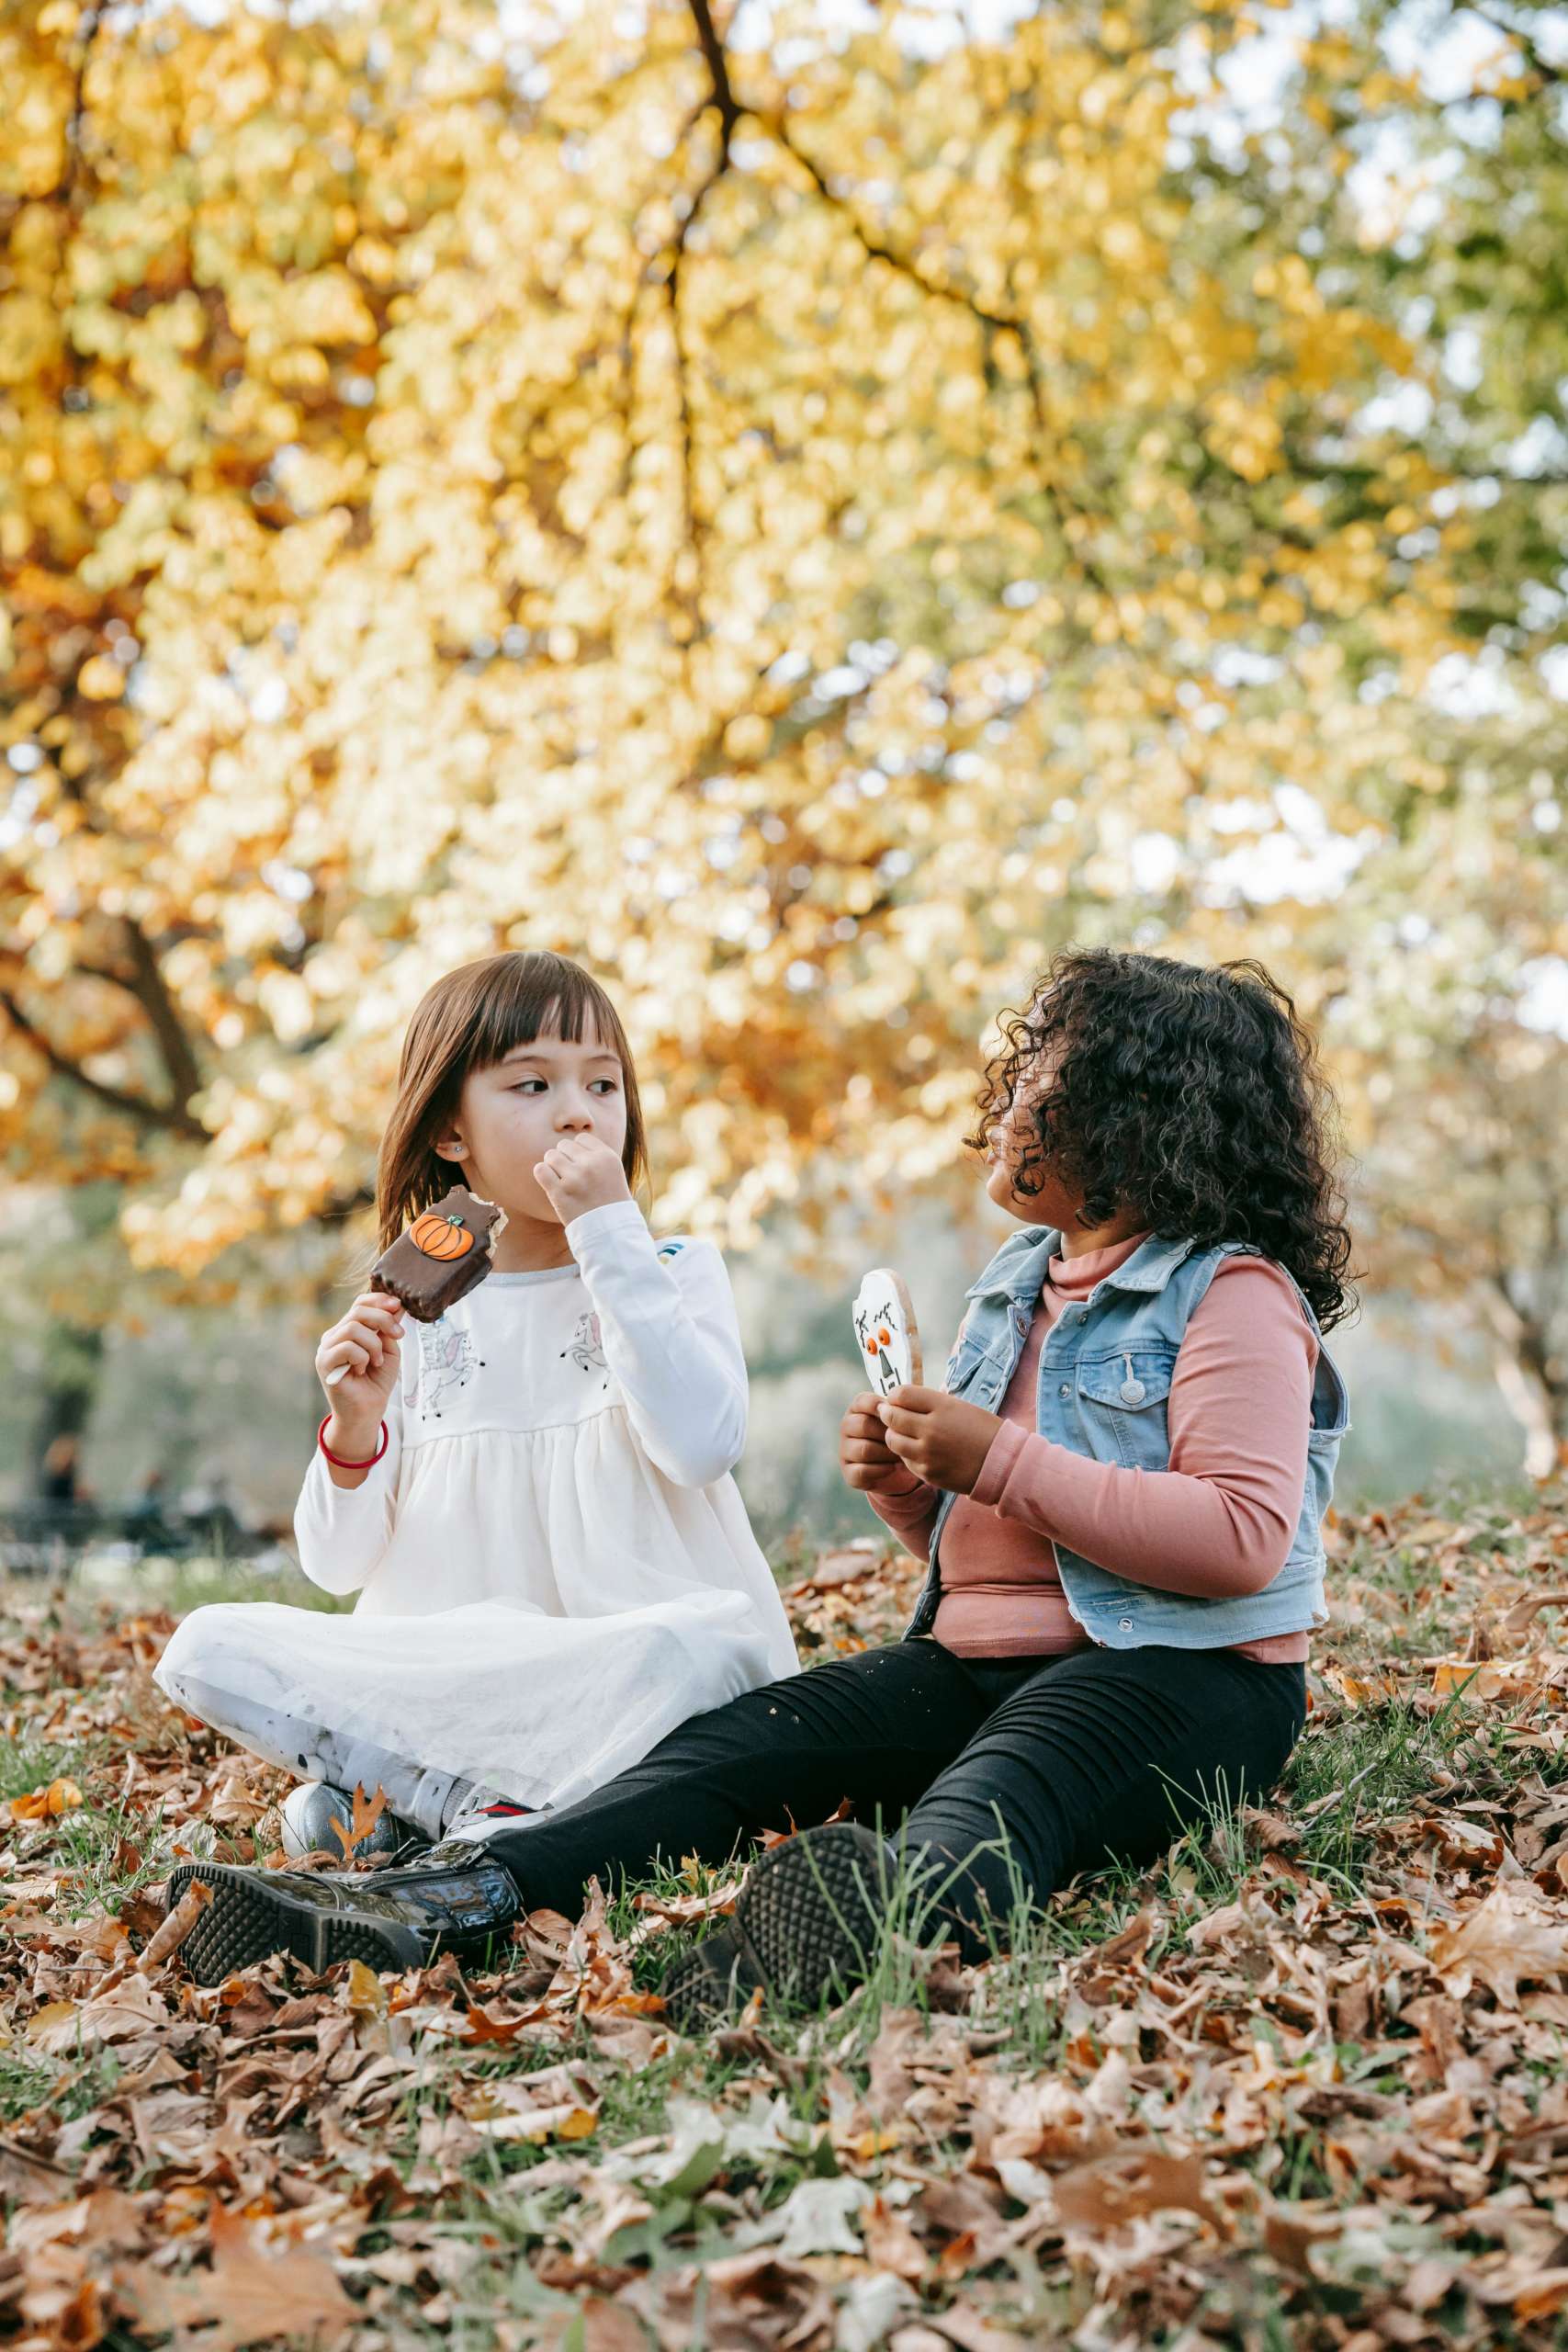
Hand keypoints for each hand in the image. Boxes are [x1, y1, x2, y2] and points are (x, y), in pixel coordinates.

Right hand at [316, 1290, 403, 1428]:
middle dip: (384, 1320)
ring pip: (353, 1328)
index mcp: (348, 1329)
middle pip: (358, 1311)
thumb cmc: (376, 1382)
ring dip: (374, 1344)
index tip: (399, 1306)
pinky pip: (347, 1347)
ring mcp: (326, 1348)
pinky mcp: (324, 1362)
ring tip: (376, 1361)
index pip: (360, 1303)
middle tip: (399, 1335)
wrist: (367, 1412)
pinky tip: (362, 1370)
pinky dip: (362, 1357)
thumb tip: (397, 1304)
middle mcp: (334, 1335)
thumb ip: (389, 1328)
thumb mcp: (389, 1350)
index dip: (379, 1300)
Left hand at [534, 1132, 632, 1222]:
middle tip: (569, 1174)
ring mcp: (574, 1178)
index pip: (581, 1138)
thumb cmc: (611, 1202)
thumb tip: (571, 1145)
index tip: (581, 1164)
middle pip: (564, 1145)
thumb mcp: (613, 1173)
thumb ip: (596, 1156)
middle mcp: (591, 1164)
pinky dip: (542, 1174)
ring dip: (552, 1165)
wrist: (610, 1232)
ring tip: (560, 1179)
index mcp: (607, 1157)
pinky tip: (550, 1182)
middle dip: (564, 1157)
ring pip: (550, 1155)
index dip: (578, 1150)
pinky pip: (540, 1170)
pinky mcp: (559, 1192)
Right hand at [840, 1391, 925, 1494]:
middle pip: (862, 1425)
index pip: (862, 1401)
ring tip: (902, 1454)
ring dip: (886, 1453)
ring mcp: (845, 1449)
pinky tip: (893, 1467)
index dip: (879, 1406)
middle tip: (906, 1438)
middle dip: (886, 1433)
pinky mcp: (849, 1471)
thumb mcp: (908, 1417)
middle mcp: (848, 1426)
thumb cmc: (903, 1434)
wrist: (896, 1466)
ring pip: (864, 1449)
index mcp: (858, 1408)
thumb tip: (943, 1386)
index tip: (898, 1412)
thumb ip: (914, 1403)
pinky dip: (881, 1470)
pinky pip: (862, 1470)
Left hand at [875, 1384, 1002, 1495]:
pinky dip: (907, 1454)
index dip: (895, 1396)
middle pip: (891, 1416)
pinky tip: (920, 1451)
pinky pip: (905, 1460)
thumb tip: (897, 1400)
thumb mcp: (957, 1406)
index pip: (901, 1394)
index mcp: (941, 1406)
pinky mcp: (927, 1473)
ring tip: (904, 1434)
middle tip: (891, 1414)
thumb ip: (928, 1402)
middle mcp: (931, 1429)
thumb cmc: (981, 1429)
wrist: (1002, 1462)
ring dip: (894, 1435)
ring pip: (892, 1440)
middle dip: (888, 1414)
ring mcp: (927, 1453)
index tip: (897, 1400)